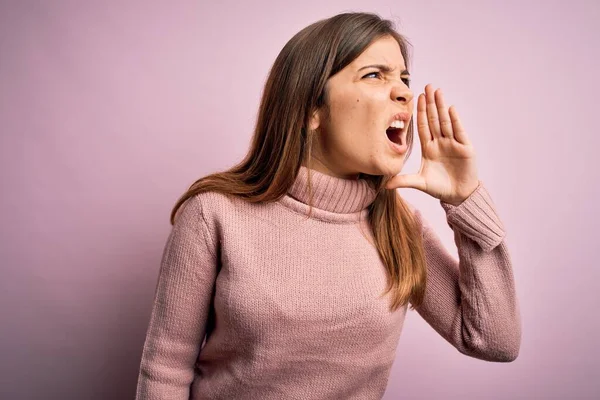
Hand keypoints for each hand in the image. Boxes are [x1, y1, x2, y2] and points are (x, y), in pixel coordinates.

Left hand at [385, 84, 479, 205]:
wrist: (458, 196)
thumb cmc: (440, 188)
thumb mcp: (420, 183)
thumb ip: (404, 181)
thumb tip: (386, 185)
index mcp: (429, 148)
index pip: (423, 126)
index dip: (420, 112)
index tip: (417, 98)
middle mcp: (441, 143)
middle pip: (434, 119)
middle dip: (430, 103)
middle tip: (427, 86)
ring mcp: (453, 144)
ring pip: (446, 121)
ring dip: (441, 106)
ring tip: (438, 91)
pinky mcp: (465, 148)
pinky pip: (459, 131)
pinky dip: (455, 120)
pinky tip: (450, 108)